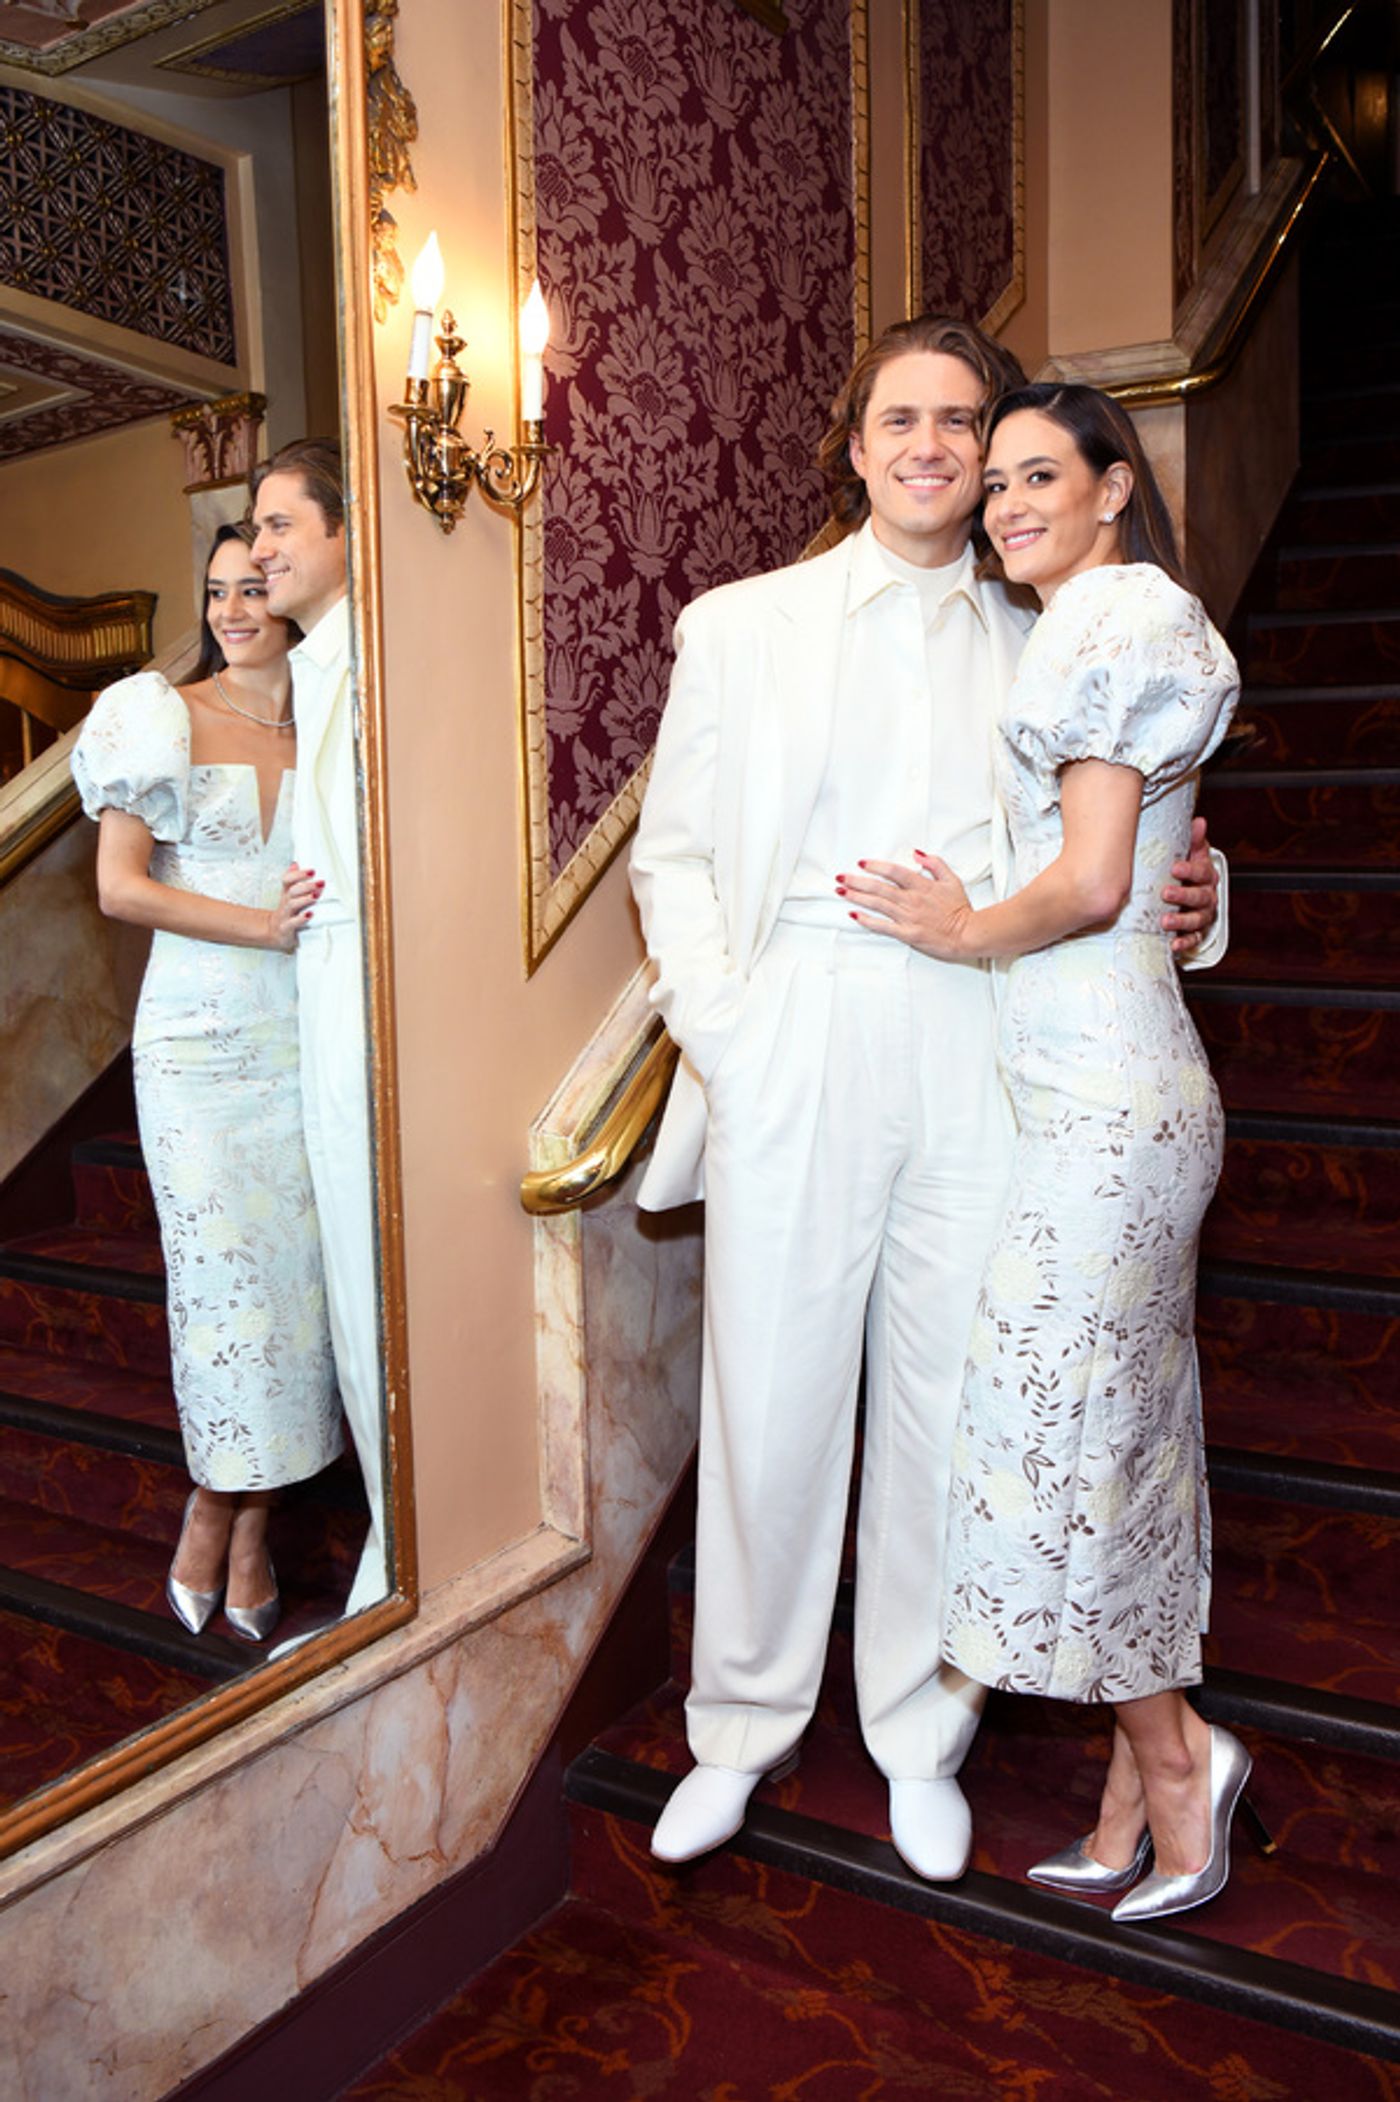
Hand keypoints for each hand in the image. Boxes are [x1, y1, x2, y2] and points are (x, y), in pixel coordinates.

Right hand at [268, 864, 321, 950]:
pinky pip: (292, 923)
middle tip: (320, 882)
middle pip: (292, 891)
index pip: (288, 880)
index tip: (312, 871)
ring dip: (305, 899)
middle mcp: (285, 903)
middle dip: (306, 885)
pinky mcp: (285, 928)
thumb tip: (295, 864)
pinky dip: (301, 919)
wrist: (275, 932)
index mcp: (286, 894)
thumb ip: (293, 881)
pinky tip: (310, 915)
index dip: (298, 875)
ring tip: (316, 895)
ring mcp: (285, 916)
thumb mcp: (289, 896)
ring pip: (292, 905)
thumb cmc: (287, 913)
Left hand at [836, 853, 973, 960]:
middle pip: (879, 887)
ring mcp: (908, 917)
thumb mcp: (952, 880)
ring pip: (877, 904)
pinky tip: (854, 915)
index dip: (876, 866)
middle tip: (841, 877)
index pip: (894, 871)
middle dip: (857, 881)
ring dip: (857, 897)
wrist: (968, 934)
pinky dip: (867, 920)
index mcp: (922, 886)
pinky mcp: (907, 933)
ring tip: (841, 892)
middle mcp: (912, 900)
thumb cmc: (960, 909)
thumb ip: (935, 864)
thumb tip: (917, 854)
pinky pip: (883, 926)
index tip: (862, 863)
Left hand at [1160, 816, 1217, 955]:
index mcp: (1206, 876)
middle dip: (1183, 896)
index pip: (1202, 872)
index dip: (1190, 870)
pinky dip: (1184, 943)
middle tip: (1166, 893)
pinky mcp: (1196, 932)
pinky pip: (1193, 939)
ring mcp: (1202, 915)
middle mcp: (1207, 896)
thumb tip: (1199, 822)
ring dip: (1181, 921)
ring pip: (1196, 920)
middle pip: (1200, 897)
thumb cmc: (1186, 873)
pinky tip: (1173, 944)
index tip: (1175, 867)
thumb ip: (1193, 841)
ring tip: (1165, 921)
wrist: (1189, 895)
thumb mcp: (1190, 855)